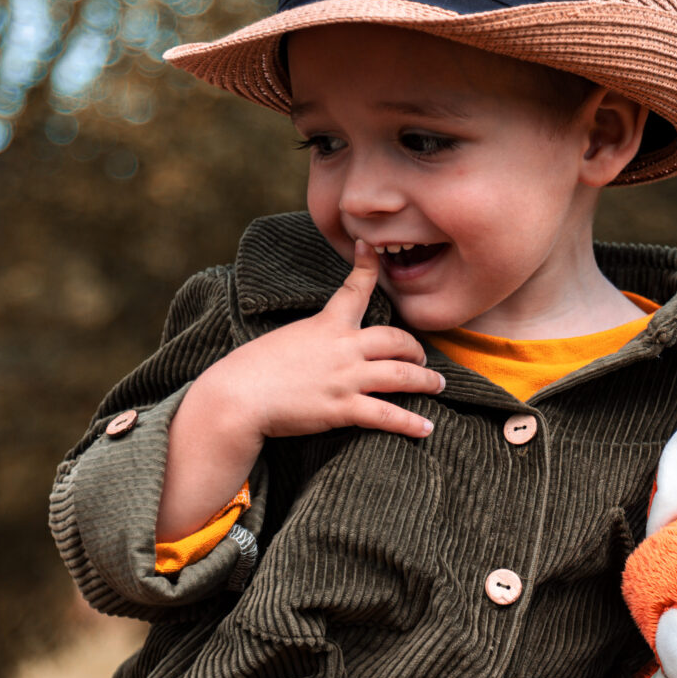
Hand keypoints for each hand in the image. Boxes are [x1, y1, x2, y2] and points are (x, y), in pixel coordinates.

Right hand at [215, 238, 444, 442]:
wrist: (238, 395)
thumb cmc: (251, 369)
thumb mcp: (283, 340)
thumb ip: (309, 340)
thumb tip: (315, 347)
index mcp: (326, 325)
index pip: (355, 289)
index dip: (368, 267)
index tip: (371, 249)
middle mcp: (343, 347)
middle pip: (396, 339)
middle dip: (416, 349)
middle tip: (423, 358)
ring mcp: (346, 378)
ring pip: (402, 376)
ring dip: (426, 381)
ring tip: (438, 386)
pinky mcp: (342, 408)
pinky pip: (388, 416)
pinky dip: (411, 424)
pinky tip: (426, 428)